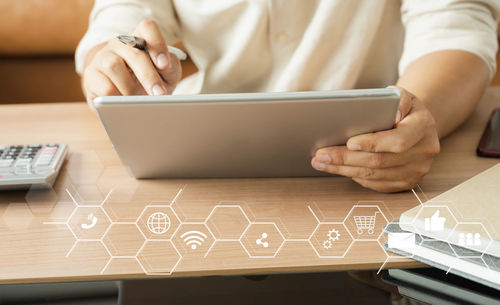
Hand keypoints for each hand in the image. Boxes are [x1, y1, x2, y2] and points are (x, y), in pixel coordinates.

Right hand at [82, 20, 181, 102]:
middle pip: (134, 53)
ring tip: (139, 102)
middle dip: (149, 76)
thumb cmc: (149, 82)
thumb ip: (171, 68)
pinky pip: (103, 87)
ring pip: (113, 66)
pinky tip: (124, 105)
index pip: (148, 28)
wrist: (124, 98)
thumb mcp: (167, 75)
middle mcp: (120, 44)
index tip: (165, 65)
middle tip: (159, 94)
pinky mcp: (92, 76)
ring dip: (130, 88)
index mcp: (141, 38)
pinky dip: (116, 98)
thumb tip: (165, 68)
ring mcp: (103, 57)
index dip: (158, 44)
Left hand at [311, 87, 439, 192]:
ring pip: (374, 175)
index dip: (373, 143)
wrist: (416, 125)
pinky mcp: (406, 183)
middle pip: (380, 161)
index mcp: (424, 126)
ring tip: (321, 162)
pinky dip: (353, 176)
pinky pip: (375, 183)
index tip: (349, 142)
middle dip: (346, 158)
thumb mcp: (401, 95)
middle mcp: (424, 151)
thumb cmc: (401, 108)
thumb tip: (392, 113)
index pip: (398, 140)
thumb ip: (396, 99)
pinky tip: (337, 168)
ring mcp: (416, 170)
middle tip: (321, 154)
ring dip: (343, 169)